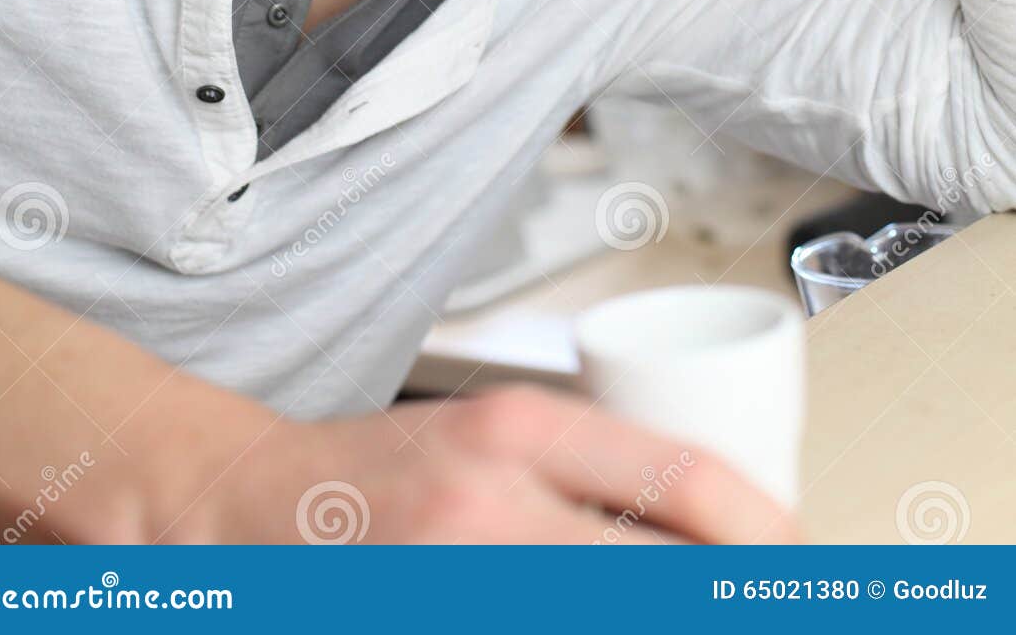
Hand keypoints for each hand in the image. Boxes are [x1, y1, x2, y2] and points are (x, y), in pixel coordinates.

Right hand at [179, 385, 800, 544]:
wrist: (239, 509)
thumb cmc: (373, 475)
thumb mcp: (493, 439)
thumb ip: (590, 472)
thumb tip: (714, 528)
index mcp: (519, 429)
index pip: (682, 477)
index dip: (761, 528)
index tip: (796, 551)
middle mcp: (494, 498)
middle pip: (657, 564)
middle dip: (727, 581)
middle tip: (765, 584)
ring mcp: (462, 564)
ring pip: (611, 586)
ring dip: (673, 593)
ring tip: (703, 590)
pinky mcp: (431, 598)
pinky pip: (551, 605)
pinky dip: (600, 597)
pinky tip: (610, 593)